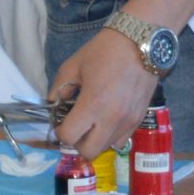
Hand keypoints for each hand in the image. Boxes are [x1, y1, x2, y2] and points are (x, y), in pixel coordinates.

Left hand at [49, 29, 157, 160]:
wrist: (140, 43)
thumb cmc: (103, 52)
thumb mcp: (72, 66)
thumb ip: (59, 89)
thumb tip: (53, 106)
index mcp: (92, 104)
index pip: (69, 137)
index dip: (61, 131)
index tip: (62, 120)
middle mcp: (111, 118)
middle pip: (88, 152)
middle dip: (77, 142)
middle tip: (76, 126)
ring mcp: (128, 121)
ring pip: (106, 148)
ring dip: (95, 140)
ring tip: (93, 122)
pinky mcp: (140, 119)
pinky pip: (122, 141)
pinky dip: (111, 136)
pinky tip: (107, 120)